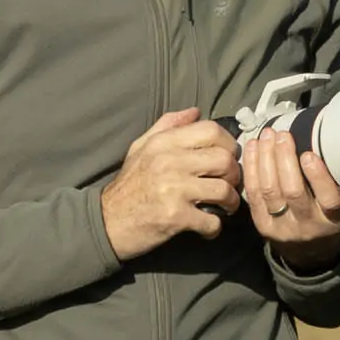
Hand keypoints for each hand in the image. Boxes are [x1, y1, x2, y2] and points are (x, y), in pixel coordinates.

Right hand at [100, 109, 241, 261]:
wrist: (106, 222)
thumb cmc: (129, 185)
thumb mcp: (141, 148)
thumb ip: (167, 126)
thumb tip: (195, 111)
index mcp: (164, 143)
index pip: (211, 131)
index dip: (228, 144)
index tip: (228, 157)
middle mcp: (170, 162)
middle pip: (224, 160)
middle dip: (234, 175)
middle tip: (229, 184)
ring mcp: (174, 189)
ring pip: (224, 190)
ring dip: (230, 202)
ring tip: (225, 207)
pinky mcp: (175, 217)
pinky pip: (212, 220)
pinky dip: (214, 227)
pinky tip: (208, 226)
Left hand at [240, 125, 339, 266]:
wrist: (313, 253)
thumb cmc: (332, 218)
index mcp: (335, 220)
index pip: (329, 200)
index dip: (318, 177)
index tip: (309, 154)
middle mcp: (308, 226)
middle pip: (293, 191)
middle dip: (284, 159)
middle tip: (282, 135)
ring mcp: (283, 227)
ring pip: (269, 191)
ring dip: (265, 159)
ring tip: (266, 137)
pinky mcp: (263, 226)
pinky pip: (253, 195)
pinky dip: (251, 169)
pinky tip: (253, 148)